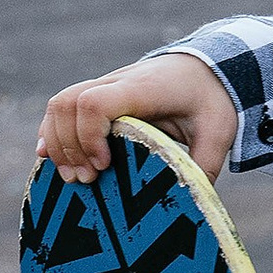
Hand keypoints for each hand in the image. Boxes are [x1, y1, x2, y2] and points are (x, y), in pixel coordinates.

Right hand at [35, 53, 237, 186]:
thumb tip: (191, 206)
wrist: (207, 65)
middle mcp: (118, 82)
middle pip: (67, 102)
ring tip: (74, 177)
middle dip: (68, 146)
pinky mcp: (99, 94)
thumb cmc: (210, 98)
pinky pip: (63, 106)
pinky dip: (54, 132)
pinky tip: (54, 158)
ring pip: (60, 103)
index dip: (88, 136)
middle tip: (88, 181)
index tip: (103, 166)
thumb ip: (204, 166)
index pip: (94, 102)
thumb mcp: (218, 132)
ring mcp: (104, 86)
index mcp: (144, 89)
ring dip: (58, 141)